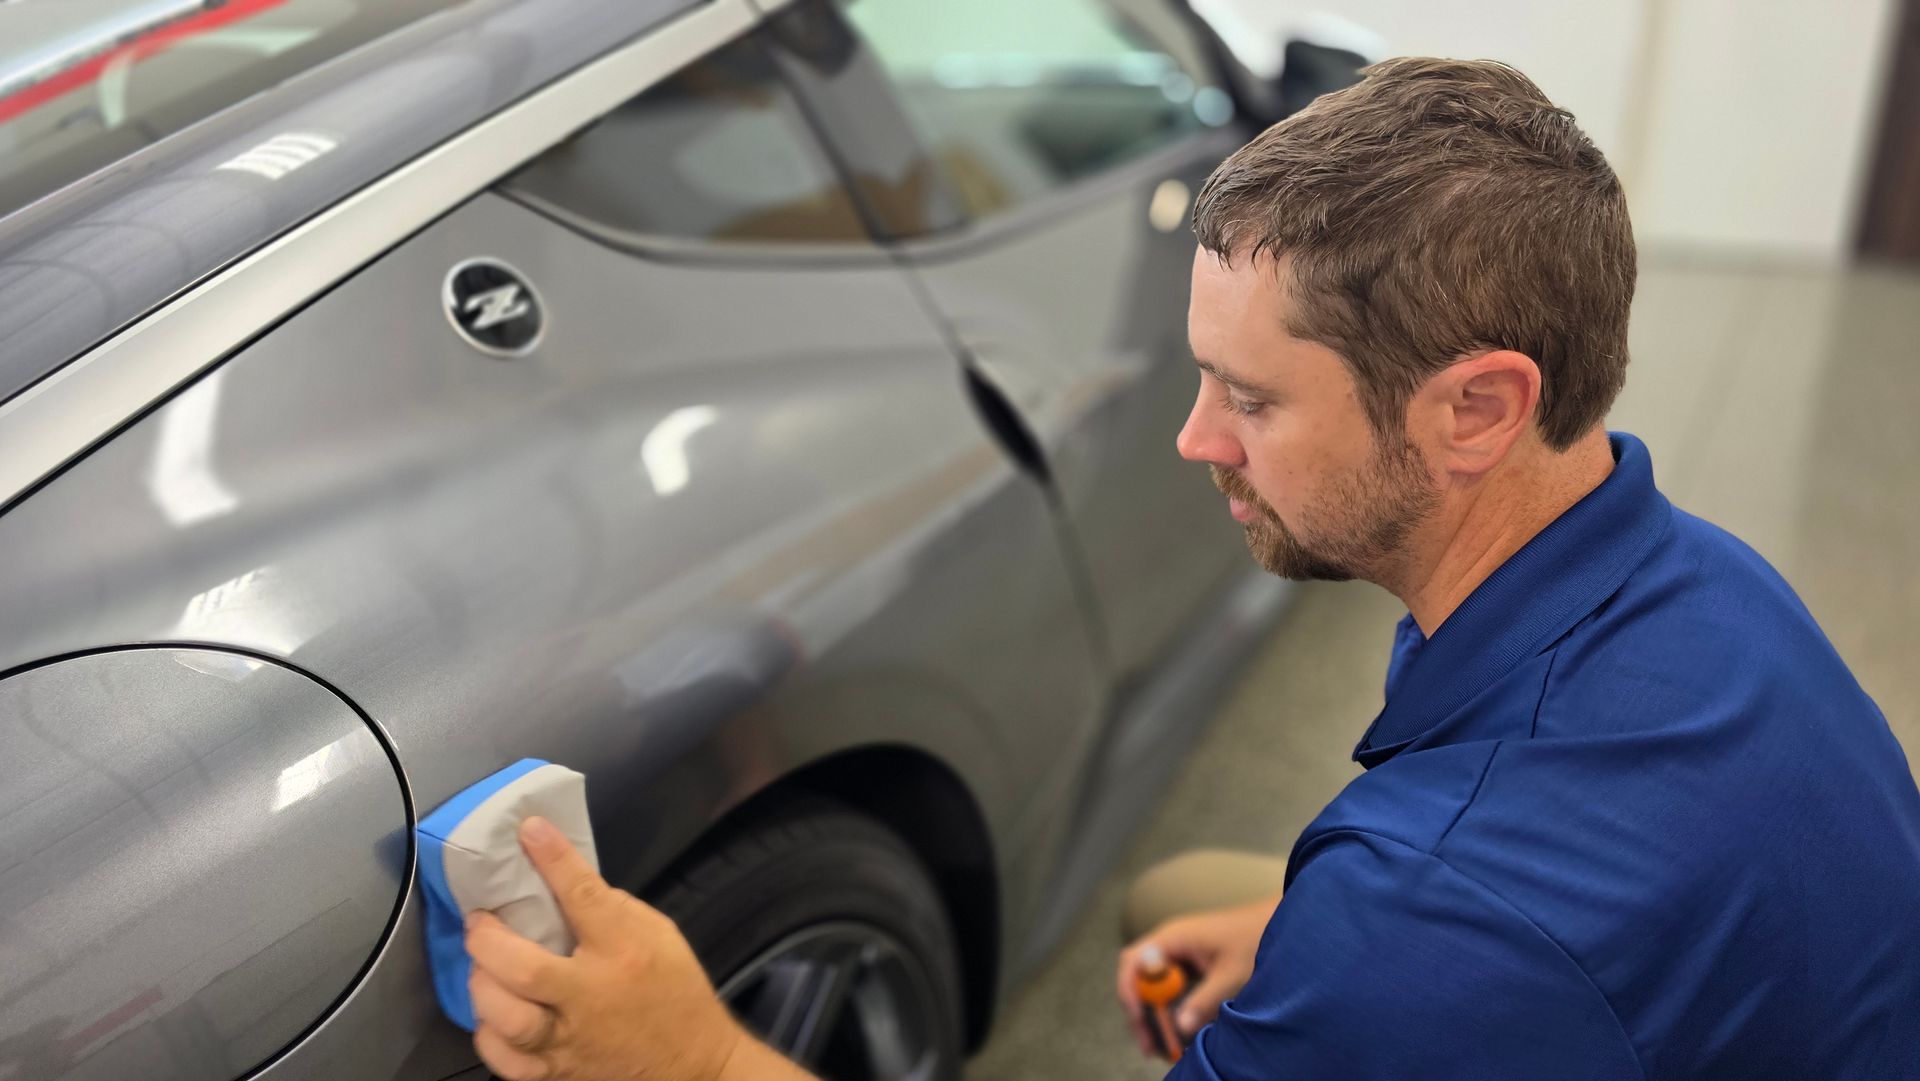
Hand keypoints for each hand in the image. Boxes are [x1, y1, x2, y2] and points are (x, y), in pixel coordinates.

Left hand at [464, 816, 780, 1080]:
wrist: (692, 1062)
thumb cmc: (673, 989)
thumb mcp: (657, 932)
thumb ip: (610, 909)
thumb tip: (557, 880)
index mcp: (625, 953)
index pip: (583, 897)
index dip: (553, 859)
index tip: (530, 830)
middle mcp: (592, 998)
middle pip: (524, 970)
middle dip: (489, 940)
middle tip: (479, 922)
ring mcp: (570, 1042)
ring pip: (508, 1020)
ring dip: (483, 987)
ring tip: (483, 968)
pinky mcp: (557, 1073)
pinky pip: (507, 1063)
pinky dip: (489, 1036)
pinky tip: (492, 1016)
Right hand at [1114, 893, 1279, 1058]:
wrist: (1276, 922)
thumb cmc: (1255, 939)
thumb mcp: (1231, 975)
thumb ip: (1205, 1000)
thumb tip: (1181, 1027)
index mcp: (1173, 938)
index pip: (1133, 962)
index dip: (1130, 990)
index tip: (1141, 1017)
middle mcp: (1169, 943)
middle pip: (1138, 977)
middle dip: (1140, 1011)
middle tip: (1148, 1044)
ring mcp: (1178, 952)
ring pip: (1152, 985)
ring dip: (1154, 1013)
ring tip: (1162, 1044)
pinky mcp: (1189, 963)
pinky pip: (1169, 986)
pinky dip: (1169, 1007)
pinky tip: (1177, 1028)